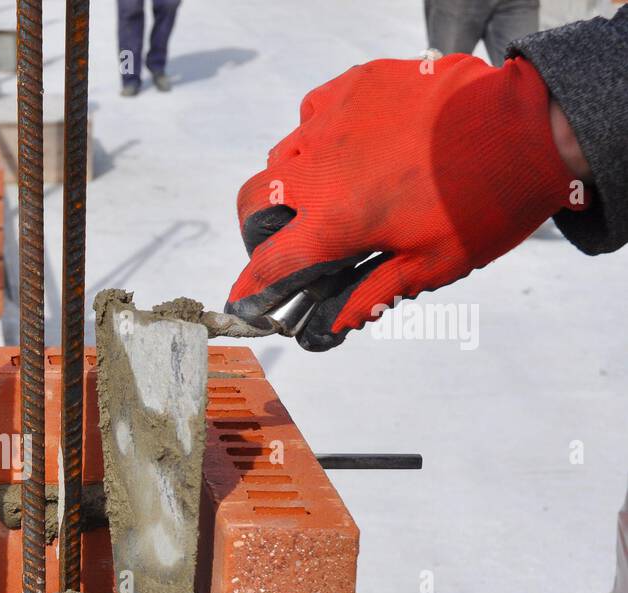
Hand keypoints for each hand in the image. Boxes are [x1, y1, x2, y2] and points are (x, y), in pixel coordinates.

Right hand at [226, 55, 583, 350]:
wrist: (528, 127)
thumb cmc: (482, 205)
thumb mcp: (429, 266)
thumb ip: (370, 296)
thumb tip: (331, 328)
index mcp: (334, 222)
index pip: (268, 262)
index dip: (249, 288)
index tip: (241, 302)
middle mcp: (320, 170)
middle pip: (254, 202)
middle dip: (258, 228)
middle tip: (286, 239)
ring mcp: (334, 121)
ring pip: (283, 154)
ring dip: (293, 180)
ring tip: (329, 189)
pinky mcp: (355, 86)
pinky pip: (316, 110)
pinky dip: (323, 133)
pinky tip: (352, 144)